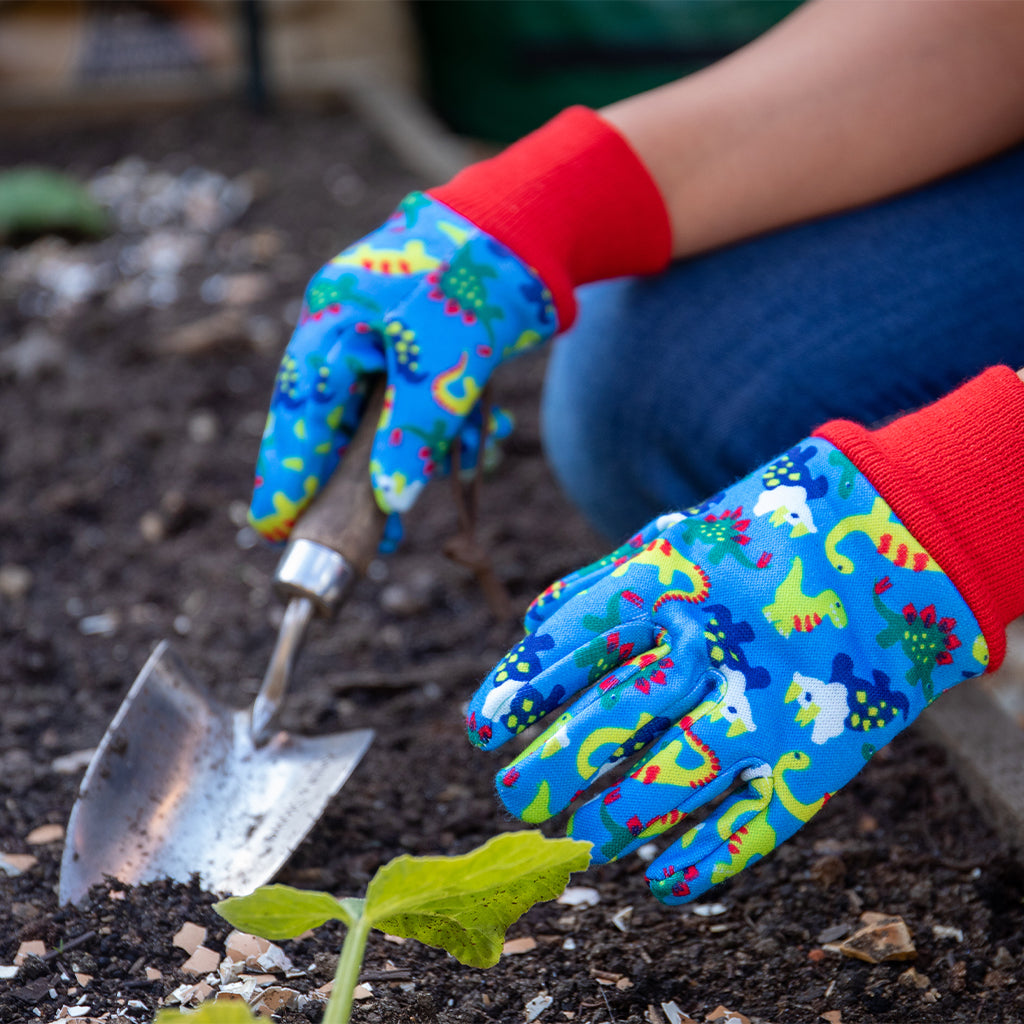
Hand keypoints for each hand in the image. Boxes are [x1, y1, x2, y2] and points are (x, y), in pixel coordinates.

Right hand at [248, 192, 555, 540]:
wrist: (531, 221)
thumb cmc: (475, 280)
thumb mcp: (444, 365)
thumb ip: (412, 434)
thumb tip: (388, 500)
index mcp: (333, 326)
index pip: (297, 414)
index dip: (285, 474)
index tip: (273, 528)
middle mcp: (349, 335)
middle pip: (334, 426)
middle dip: (354, 484)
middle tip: (366, 540)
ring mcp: (385, 342)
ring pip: (383, 422)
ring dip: (415, 457)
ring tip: (435, 496)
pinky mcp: (422, 350)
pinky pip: (420, 406)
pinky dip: (448, 431)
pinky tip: (482, 439)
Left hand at [466, 439, 985, 903]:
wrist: (892, 537)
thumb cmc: (761, 540)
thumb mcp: (678, 538)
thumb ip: (606, 582)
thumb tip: (533, 629)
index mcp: (672, 583)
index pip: (575, 643)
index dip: (522, 690)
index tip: (480, 729)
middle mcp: (714, 643)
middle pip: (615, 718)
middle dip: (555, 765)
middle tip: (517, 798)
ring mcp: (769, 698)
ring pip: (678, 778)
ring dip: (620, 818)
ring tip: (586, 840)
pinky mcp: (823, 746)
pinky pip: (759, 818)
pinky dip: (708, 858)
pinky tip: (665, 881)